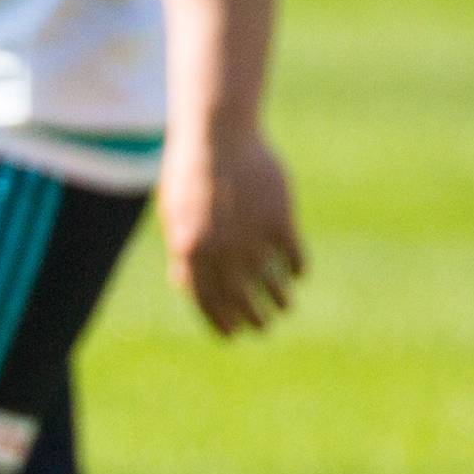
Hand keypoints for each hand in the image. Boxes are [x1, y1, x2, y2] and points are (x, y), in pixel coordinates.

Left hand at [160, 126, 304, 336]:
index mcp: (190, 250)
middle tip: (263, 328)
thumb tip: (186, 287)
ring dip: (279, 301)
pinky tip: (297, 275)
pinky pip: (294, 256)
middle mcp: (221, 249)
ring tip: (285, 308)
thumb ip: (183, 253)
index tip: (232, 336)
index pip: (206, 300)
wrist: (218, 137)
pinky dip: (297, 269)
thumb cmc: (191, 175)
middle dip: (253, 319)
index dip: (220, 322)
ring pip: (271, 282)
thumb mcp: (176, 216)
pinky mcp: (280, 220)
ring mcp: (252, 236)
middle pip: (241, 298)